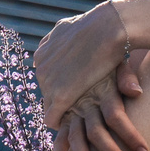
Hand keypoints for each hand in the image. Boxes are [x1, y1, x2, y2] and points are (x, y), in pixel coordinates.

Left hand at [34, 0, 131, 127]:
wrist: (109, 27)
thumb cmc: (98, 26)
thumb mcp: (70, 27)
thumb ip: (57, 41)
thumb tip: (44, 51)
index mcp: (42, 52)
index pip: (46, 76)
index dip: (61, 81)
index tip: (75, 86)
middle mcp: (41, 67)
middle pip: (46, 90)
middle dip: (60, 95)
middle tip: (79, 100)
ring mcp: (48, 82)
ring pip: (49, 105)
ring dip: (61, 108)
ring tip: (78, 112)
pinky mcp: (61, 97)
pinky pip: (52, 118)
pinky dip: (59, 122)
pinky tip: (71, 124)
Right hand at [54, 52, 149, 150]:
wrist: (86, 38)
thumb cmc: (108, 51)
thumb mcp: (119, 60)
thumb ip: (126, 77)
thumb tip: (137, 92)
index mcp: (102, 90)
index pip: (118, 117)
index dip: (131, 136)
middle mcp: (85, 101)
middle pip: (99, 134)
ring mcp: (72, 107)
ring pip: (76, 138)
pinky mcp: (63, 111)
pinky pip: (60, 136)